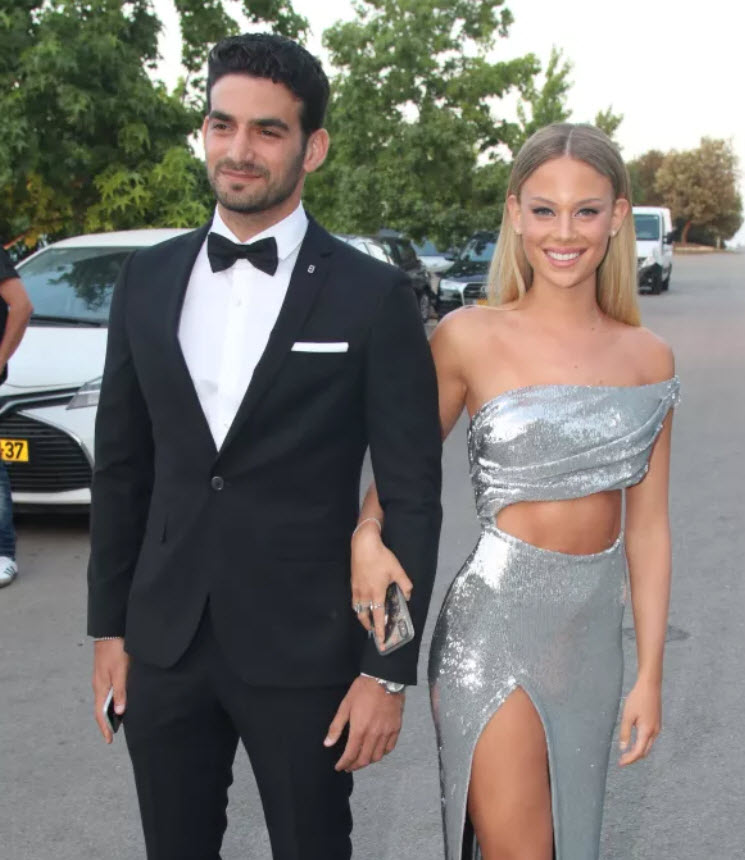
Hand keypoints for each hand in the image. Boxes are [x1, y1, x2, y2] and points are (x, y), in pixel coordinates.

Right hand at [92, 638, 129, 743]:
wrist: (110, 632)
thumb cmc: (115, 651)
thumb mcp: (120, 672)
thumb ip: (120, 692)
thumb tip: (119, 712)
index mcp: (101, 687)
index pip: (100, 713)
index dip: (104, 727)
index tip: (109, 740)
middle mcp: (99, 685)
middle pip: (101, 708)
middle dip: (106, 722)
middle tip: (113, 734)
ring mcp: (102, 679)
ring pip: (104, 700)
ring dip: (109, 711)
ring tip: (117, 721)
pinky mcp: (106, 673)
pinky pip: (108, 691)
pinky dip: (112, 700)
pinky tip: (119, 701)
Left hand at [324, 676, 404, 771]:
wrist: (385, 678)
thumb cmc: (363, 689)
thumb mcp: (345, 705)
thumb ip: (336, 726)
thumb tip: (328, 743)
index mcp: (359, 730)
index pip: (350, 755)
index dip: (344, 764)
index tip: (339, 767)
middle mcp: (374, 735)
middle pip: (364, 759)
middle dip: (354, 766)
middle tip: (349, 766)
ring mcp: (386, 733)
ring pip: (377, 756)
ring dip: (368, 761)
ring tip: (361, 759)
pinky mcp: (396, 728)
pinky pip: (389, 748)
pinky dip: (382, 753)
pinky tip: (376, 751)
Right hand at [351, 523, 412, 648]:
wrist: (363, 545)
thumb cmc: (381, 558)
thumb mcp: (397, 570)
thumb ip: (405, 584)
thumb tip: (408, 595)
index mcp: (376, 593)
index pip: (378, 617)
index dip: (380, 630)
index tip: (381, 641)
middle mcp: (365, 595)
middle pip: (364, 616)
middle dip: (369, 626)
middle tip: (374, 631)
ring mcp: (357, 590)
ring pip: (358, 609)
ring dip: (363, 617)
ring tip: (368, 620)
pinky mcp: (353, 583)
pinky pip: (355, 601)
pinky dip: (359, 607)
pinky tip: (363, 604)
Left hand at [618, 677, 660, 765]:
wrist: (650, 686)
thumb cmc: (637, 699)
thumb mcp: (627, 716)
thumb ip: (625, 733)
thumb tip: (623, 748)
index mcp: (647, 731)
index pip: (638, 752)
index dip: (629, 759)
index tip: (621, 764)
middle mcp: (655, 732)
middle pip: (645, 751)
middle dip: (634, 757)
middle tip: (623, 759)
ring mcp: (657, 728)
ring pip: (648, 745)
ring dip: (638, 750)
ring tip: (627, 751)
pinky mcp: (657, 723)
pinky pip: (650, 738)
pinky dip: (642, 743)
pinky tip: (635, 740)